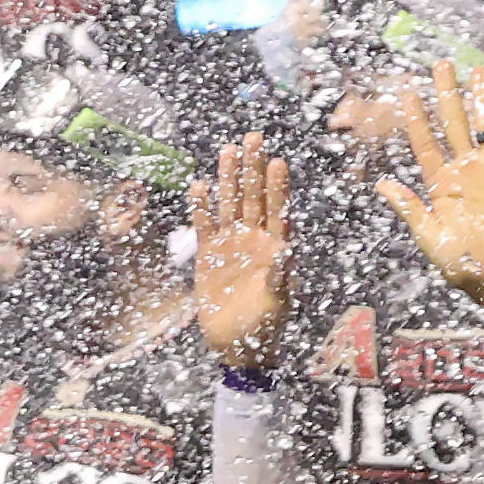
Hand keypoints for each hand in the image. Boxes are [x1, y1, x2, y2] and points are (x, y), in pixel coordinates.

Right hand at [192, 132, 291, 371]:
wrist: (238, 345)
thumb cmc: (265, 326)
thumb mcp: (277, 302)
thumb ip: (279, 275)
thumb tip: (285, 250)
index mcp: (275, 247)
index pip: (277, 209)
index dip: (277, 186)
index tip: (277, 160)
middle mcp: (254, 240)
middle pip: (253, 197)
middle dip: (252, 168)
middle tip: (253, 137)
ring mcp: (230, 246)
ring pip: (229, 204)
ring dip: (228, 179)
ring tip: (227, 150)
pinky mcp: (208, 257)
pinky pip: (204, 226)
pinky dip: (201, 208)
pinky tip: (199, 187)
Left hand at [368, 61, 483, 325]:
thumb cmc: (466, 267)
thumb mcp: (431, 238)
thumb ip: (409, 209)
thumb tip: (380, 185)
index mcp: (441, 184)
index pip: (425, 144)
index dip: (416, 119)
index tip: (406, 92)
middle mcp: (466, 171)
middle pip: (454, 124)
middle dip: (446, 95)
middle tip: (441, 65)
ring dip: (483, 98)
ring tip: (478, 71)